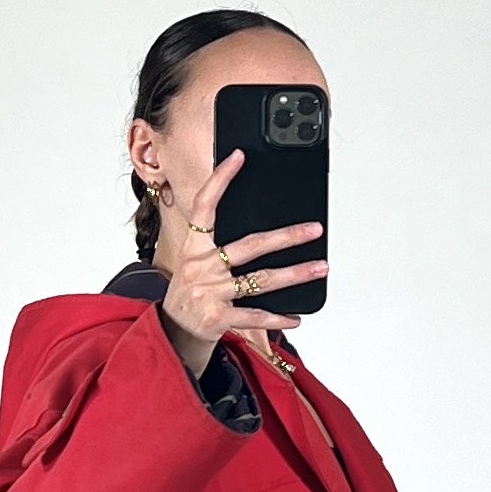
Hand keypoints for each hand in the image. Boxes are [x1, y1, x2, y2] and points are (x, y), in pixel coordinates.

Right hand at [159, 149, 326, 377]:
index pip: (205, 206)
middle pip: (251, 244)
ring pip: (261, 279)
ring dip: (295, 273)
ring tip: (319, 267)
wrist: (171, 334)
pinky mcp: (218, 318)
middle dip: (287, 236)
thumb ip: (214, 247)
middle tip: (314, 229)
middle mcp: (201, 266)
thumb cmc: (188, 296)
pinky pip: (256, 315)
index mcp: (193, 247)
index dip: (220, 179)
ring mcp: (210, 292)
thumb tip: (254, 233)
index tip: (238, 157)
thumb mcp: (192, 264)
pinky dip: (278, 318)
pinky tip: (296, 317)